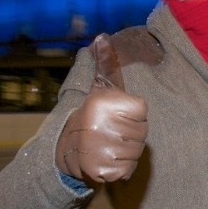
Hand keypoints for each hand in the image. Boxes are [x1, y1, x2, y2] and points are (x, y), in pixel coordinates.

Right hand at [55, 34, 147, 183]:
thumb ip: (105, 64)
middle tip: (111, 132)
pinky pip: (127, 170)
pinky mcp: (101, 172)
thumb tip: (101, 36)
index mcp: (102, 103)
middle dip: (132, 134)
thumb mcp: (99, 87)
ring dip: (127, 152)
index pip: (142, 111)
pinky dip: (121, 168)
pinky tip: (107, 160)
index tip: (116, 115)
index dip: (133, 115)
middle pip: (142, 132)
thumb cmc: (92, 115)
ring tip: (108, 146)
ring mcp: (99, 150)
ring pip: (136, 152)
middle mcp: (99, 125)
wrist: (65, 149)